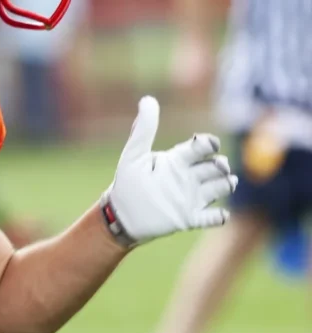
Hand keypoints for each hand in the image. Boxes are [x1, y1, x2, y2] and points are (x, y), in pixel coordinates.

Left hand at [101, 96, 237, 246]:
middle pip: (216, 167)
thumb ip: (143, 130)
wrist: (120, 215)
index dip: (208, 143)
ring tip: (227, 183)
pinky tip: (222, 214)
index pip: (201, 148)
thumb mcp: (133, 156)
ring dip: (227, 184)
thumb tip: (148, 99)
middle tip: (218, 167)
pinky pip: (212, 217)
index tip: (207, 144)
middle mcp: (188, 177)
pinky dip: (220, 216)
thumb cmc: (127, 184)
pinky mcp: (189, 218)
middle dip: (221, 165)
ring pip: (221, 187)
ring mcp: (191, 197)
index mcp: (178, 160)